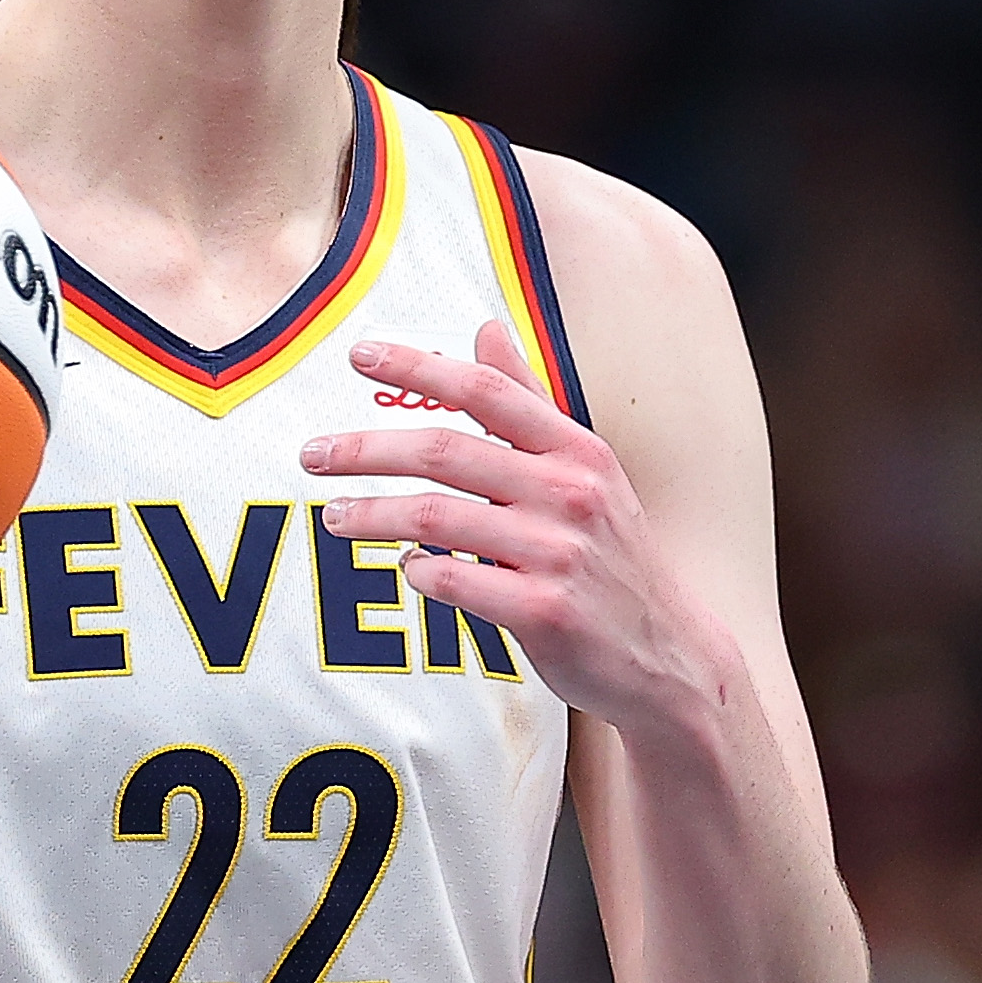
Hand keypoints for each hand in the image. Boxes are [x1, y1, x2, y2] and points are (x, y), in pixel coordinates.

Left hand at [297, 324, 738, 739]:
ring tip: (333, 517)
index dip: (418, 368)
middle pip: (445, 452)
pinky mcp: (546, 613)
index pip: (486, 391)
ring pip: (438, 518)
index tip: (358, 355)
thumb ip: (528, 402)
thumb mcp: (584, 470)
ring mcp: (559, 554)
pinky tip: (405, 568)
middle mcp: (570, 492)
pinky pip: (456, 583)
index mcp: (576, 449)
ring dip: (373, 514)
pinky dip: (419, 571)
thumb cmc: (610, 554)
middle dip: (367, 449)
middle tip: (312, 453)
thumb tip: (485, 328)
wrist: (669, 655)